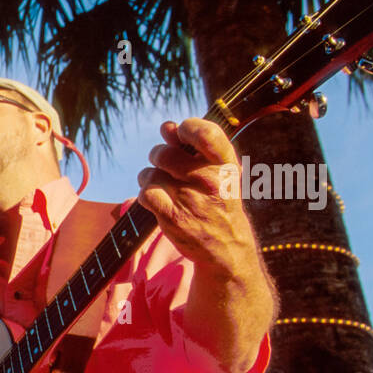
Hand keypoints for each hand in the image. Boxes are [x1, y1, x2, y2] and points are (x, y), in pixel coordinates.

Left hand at [136, 119, 259, 279]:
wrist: (225, 245)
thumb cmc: (217, 201)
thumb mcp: (217, 172)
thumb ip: (192, 146)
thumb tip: (167, 126)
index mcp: (226, 165)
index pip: (205, 133)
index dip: (186, 128)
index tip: (180, 135)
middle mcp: (210, 180)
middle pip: (164, 154)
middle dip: (158, 157)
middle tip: (165, 166)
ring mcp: (191, 199)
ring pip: (150, 174)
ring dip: (149, 178)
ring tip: (161, 185)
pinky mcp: (174, 217)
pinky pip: (145, 194)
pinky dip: (145, 195)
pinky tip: (156, 199)